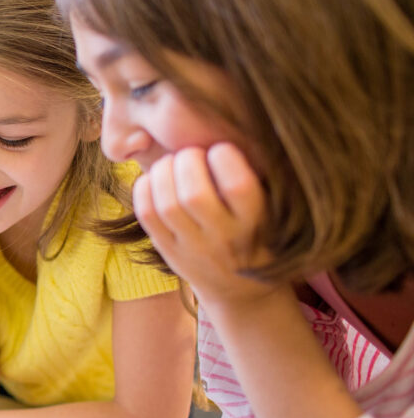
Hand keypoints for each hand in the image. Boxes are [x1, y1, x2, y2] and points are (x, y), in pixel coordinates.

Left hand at [135, 144, 277, 309]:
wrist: (243, 292)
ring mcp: (194, 248)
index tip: (220, 149)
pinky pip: (147, 216)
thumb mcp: (273, 208)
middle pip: (194, 195)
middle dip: (187, 162)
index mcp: (257, 222)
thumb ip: (258, 175)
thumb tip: (236, 126)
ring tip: (171, 163)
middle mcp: (225, 238)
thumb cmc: (259, 233)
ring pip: (166, 204)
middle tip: (190, 153)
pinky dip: (144, 189)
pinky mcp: (169, 251)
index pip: (238, 186)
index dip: (224, 157)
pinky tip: (154, 179)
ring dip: (163, 172)